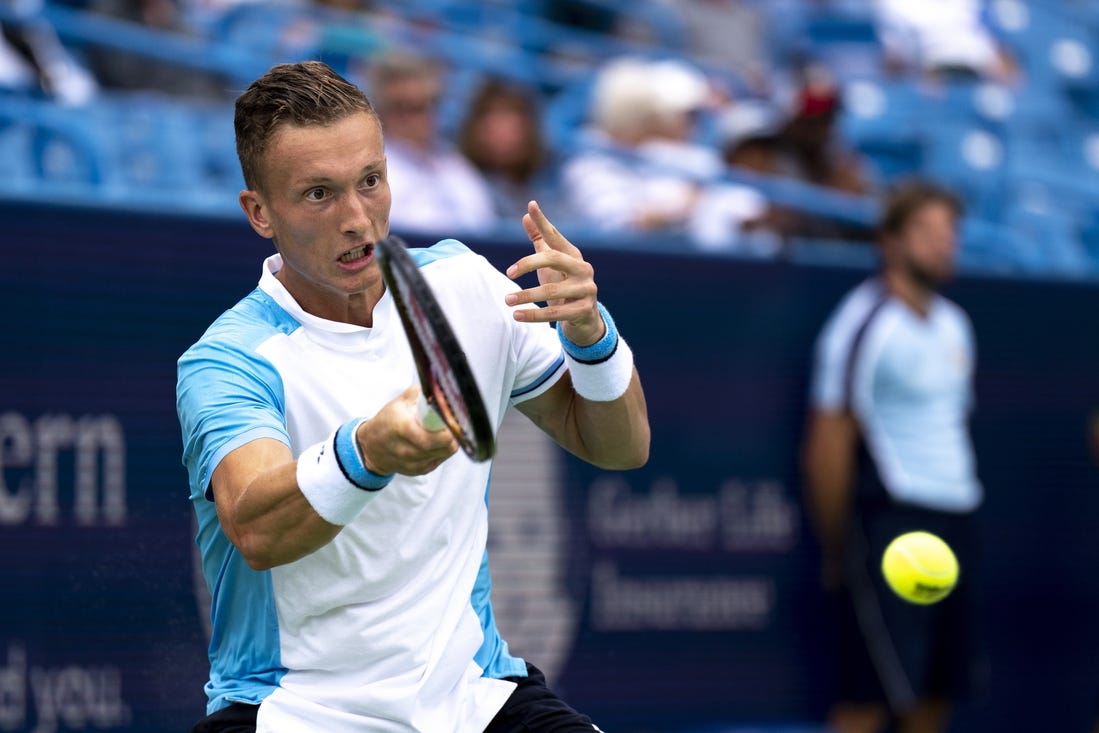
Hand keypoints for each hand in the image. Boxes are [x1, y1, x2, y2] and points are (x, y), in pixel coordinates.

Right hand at [355, 385, 457, 475]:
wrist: (370, 448)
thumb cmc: (385, 423)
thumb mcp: (398, 403)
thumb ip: (418, 394)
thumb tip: (437, 387)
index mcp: (406, 429)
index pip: (441, 435)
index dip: (450, 426)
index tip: (451, 418)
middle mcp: (410, 450)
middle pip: (447, 445)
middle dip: (452, 433)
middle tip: (449, 424)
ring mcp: (415, 463)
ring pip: (446, 452)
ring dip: (448, 442)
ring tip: (440, 431)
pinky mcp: (420, 471)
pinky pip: (440, 459)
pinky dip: (441, 450)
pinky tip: (434, 442)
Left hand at [504, 200, 604, 345]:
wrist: (586, 319)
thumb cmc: (564, 286)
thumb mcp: (551, 265)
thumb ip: (540, 241)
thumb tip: (526, 216)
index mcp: (573, 255)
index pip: (555, 236)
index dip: (543, 221)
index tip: (531, 205)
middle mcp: (582, 269)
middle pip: (553, 258)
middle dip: (528, 264)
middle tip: (508, 273)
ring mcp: (586, 289)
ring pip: (551, 290)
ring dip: (527, 296)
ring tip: (507, 300)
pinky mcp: (584, 310)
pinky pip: (555, 313)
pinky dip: (534, 315)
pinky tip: (517, 316)